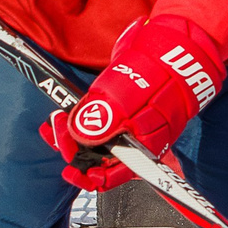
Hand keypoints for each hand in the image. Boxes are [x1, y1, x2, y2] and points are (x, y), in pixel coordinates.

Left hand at [41, 15, 224, 191]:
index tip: (69, 160)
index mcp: (141, 150)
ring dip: (71, 136)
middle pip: (96, 161)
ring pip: (92, 144)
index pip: (109, 177)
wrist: (172, 50)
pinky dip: (76, 122)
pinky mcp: (119, 113)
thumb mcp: (126, 98)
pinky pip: (94, 125)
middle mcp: (133, 144)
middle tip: (57, 131)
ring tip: (55, 123)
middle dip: (72, 150)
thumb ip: (103, 120)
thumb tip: (79, 135)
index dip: (85, 173)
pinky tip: (62, 115)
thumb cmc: (159, 74)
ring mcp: (126, 128)